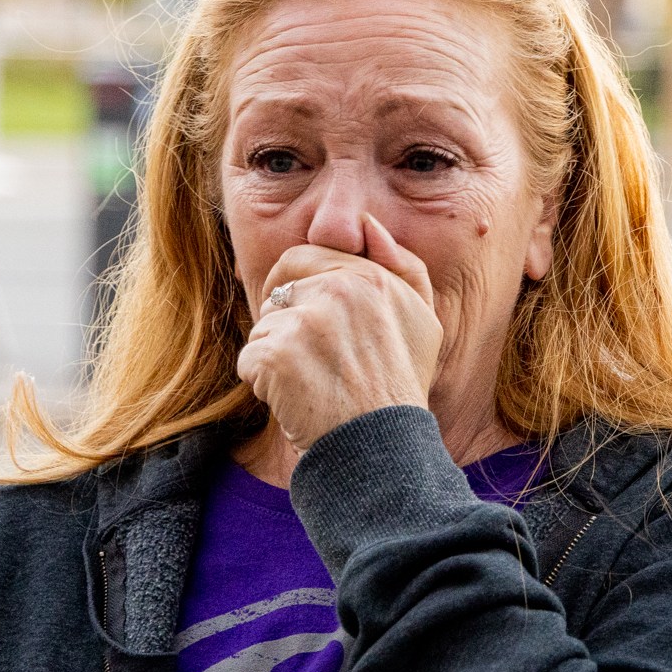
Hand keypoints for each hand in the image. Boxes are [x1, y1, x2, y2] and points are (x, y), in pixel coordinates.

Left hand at [237, 217, 441, 453]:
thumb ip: (401, 265)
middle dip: (283, 323)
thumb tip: (366, 224)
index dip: (294, 289)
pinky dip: (263, 384)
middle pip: (276, 291)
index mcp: (370, 277)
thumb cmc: (400, 387)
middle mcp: (340, 291)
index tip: (306, 324)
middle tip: (310, 361)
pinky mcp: (276, 355)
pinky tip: (295, 401)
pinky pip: (248, 359)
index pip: (301, 258)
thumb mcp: (422, 320)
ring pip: (261, 328)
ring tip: (311, 386)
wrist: (382, 448)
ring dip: (275, 358)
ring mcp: (305, 322)